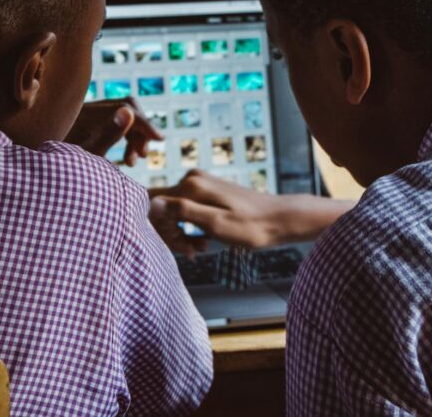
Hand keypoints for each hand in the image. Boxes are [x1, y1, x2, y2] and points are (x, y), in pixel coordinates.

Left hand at [65, 98, 162, 164]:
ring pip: (120, 115)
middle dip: (140, 129)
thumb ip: (109, 133)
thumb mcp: (87, 155)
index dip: (146, 124)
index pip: (127, 109)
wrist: (33, 176)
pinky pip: (110, 121)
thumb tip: (128, 112)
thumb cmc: (57, 168)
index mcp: (88, 114)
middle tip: (143, 154)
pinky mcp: (82, 123)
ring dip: (132, 135)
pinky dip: (121, 136)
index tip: (159, 139)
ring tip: (131, 162)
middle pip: (126, 106)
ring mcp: (84, 115)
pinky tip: (120, 158)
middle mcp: (86, 109)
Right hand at [151, 170, 355, 250]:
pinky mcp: (206, 191)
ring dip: (181, 233)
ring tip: (200, 249)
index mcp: (191, 186)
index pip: (153, 204)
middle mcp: (192, 179)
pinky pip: (186, 210)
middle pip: (162, 208)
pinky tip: (204, 242)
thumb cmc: (251, 226)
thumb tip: (152, 203)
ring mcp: (199, 184)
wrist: (279, 220)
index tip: (177, 244)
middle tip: (192, 251)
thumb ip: (183, 212)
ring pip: (173, 211)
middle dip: (171, 233)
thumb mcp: (215, 224)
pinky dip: (191, 228)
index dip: (158, 227)